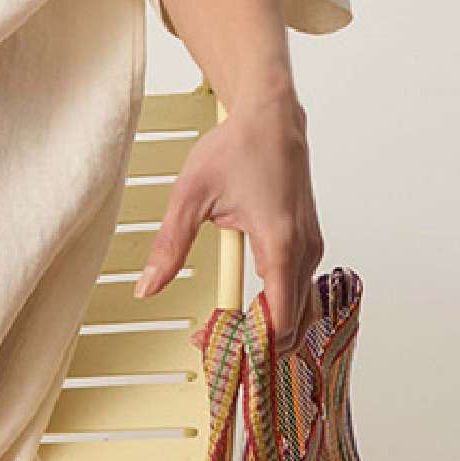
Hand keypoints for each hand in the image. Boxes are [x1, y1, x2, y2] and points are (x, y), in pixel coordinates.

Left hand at [129, 88, 322, 349]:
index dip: (250, 345)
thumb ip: (169, 246)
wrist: (271, 116)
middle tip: (212, 341)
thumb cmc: (238, 146)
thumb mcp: (190, 196)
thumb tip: (148, 287)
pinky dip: (277, 308)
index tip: (215, 344)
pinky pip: (300, 290)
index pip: (279, 321)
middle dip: (255, 343)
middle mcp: (305, 250)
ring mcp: (311, 247)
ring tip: (225, 328)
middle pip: (293, 325)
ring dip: (267, 327)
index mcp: (280, 243)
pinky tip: (246, 308)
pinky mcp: (308, 242)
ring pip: (301, 310)